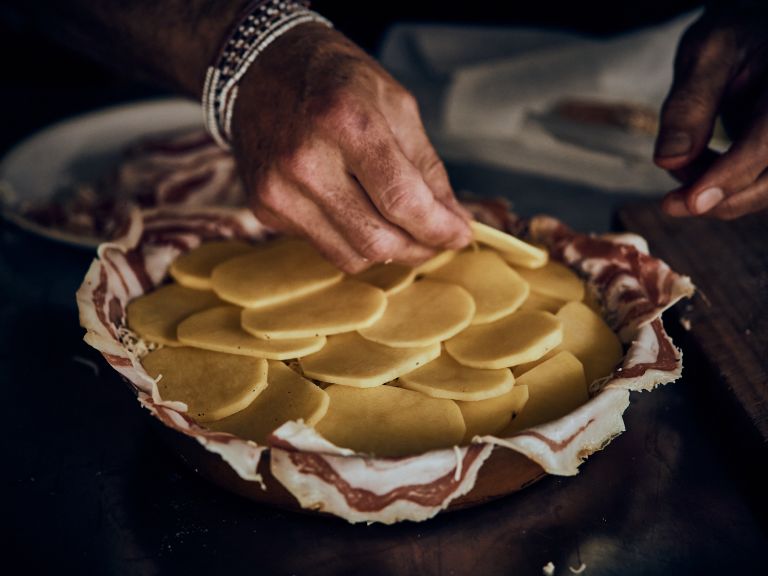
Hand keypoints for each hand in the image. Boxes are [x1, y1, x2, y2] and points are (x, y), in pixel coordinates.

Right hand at [230, 24, 470, 271]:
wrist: (261, 69)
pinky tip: (360, 213)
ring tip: (404, 231)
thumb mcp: (395, 104)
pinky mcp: (265, 208)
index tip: (459, 234)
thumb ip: (427, 168)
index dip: (438, 228)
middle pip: (377, 239)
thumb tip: (453, 220)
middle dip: (418, 248)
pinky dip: (353, 240)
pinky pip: (325, 247)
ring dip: (389, 252)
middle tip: (435, 238)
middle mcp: (305, 160)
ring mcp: (279, 190)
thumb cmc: (334, 79)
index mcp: (345, 122)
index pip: (402, 200)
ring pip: (351, 256)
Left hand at [654, 2, 767, 219]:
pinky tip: (693, 164)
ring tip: (679, 163)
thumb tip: (668, 161)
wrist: (755, 37)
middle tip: (669, 202)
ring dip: (714, 192)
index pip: (764, 145)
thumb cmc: (735, 38)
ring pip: (761, 190)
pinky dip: (719, 185)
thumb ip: (689, 104)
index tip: (690, 203)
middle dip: (717, 198)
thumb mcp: (706, 54)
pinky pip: (754, 184)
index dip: (727, 177)